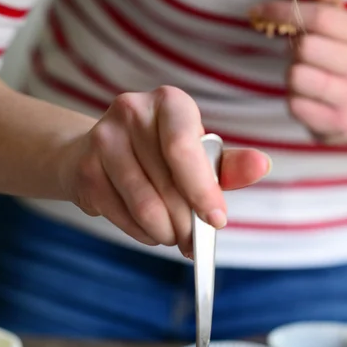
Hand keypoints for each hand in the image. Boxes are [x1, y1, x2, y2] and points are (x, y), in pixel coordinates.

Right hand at [59, 86, 269, 255]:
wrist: (97, 153)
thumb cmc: (159, 155)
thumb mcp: (198, 156)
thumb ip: (228, 165)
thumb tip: (262, 165)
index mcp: (169, 103)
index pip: (185, 149)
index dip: (202, 190)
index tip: (217, 222)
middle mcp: (132, 111)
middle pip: (168, 186)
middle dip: (187, 225)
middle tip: (194, 243)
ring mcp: (103, 139)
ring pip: (145, 207)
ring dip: (165, 233)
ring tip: (172, 236)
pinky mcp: (85, 170)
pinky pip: (123, 217)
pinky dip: (142, 233)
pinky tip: (148, 229)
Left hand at [250, 0, 346, 139]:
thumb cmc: (344, 62)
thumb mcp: (342, 29)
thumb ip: (325, 2)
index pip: (320, 17)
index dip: (283, 10)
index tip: (260, 10)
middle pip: (305, 48)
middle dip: (294, 49)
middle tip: (301, 55)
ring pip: (297, 77)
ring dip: (293, 76)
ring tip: (307, 78)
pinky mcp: (337, 124)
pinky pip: (295, 105)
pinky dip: (294, 100)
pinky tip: (308, 99)